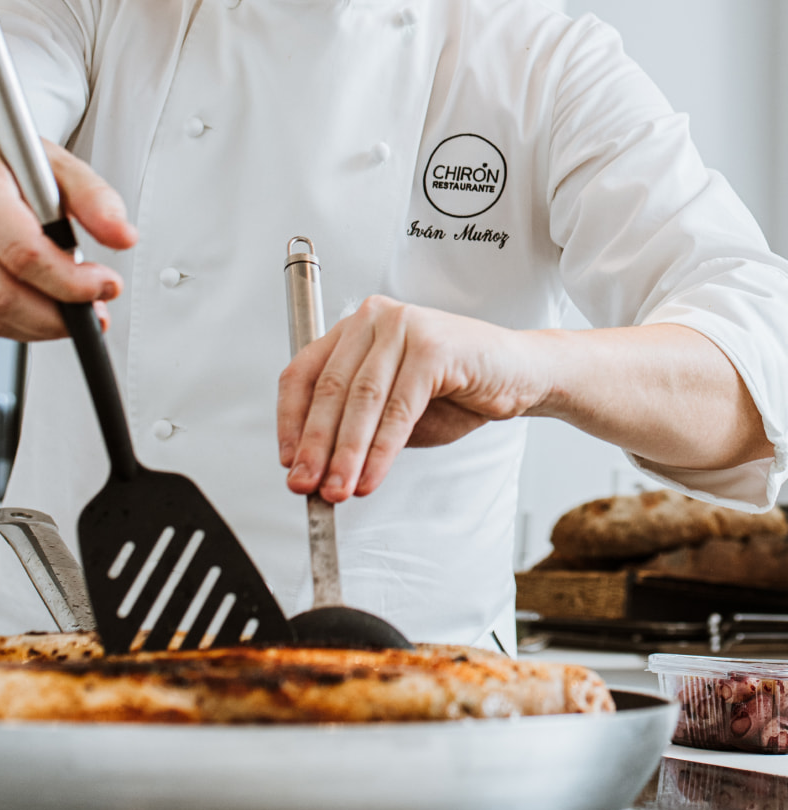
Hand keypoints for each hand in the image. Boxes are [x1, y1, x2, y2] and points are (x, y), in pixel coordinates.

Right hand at [0, 123, 136, 340]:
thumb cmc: (2, 162)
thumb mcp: (54, 163)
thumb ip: (94, 197)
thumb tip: (122, 236)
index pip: (21, 249)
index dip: (69, 280)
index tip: (104, 284)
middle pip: (1, 292)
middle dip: (58, 312)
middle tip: (94, 306)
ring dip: (40, 325)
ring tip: (72, 311)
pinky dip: (16, 324)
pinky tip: (39, 309)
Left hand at [277, 296, 547, 501]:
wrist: (520, 374)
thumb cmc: (455, 389)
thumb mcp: (391, 409)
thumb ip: (356, 428)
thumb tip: (315, 470)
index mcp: (354, 328)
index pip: (303, 373)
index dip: (291, 422)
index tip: (289, 462)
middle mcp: (373, 319)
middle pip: (329, 389)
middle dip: (315, 446)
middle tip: (306, 485)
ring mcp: (404, 326)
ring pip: (362, 401)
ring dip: (345, 454)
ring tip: (337, 490)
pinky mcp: (433, 346)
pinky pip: (398, 408)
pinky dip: (381, 450)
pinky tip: (371, 477)